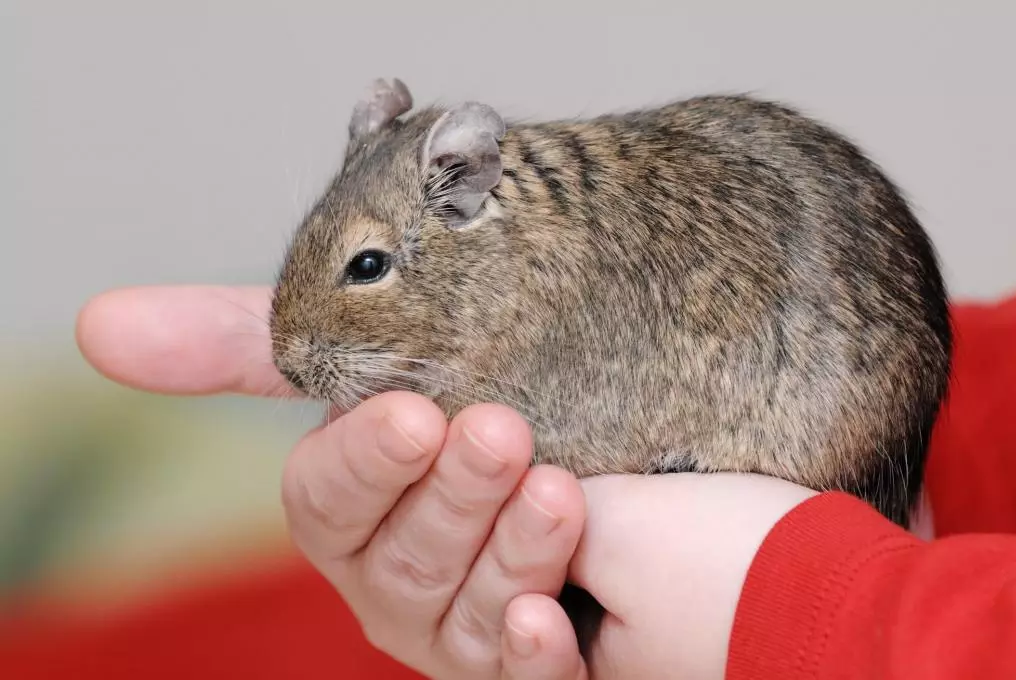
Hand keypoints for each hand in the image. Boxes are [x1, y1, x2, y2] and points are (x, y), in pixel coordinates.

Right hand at [75, 286, 588, 679]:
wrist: (564, 419)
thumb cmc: (444, 390)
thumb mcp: (355, 353)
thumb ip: (243, 343)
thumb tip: (97, 324)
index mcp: (345, 513)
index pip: (327, 501)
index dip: (364, 464)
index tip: (409, 415)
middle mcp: (391, 580)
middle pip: (404, 558)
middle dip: (450, 496)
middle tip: (498, 432)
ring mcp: (456, 628)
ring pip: (468, 611)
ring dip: (510, 552)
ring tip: (555, 490)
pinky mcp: (523, 657)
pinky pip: (523, 676)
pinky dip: (532, 651)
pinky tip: (547, 616)